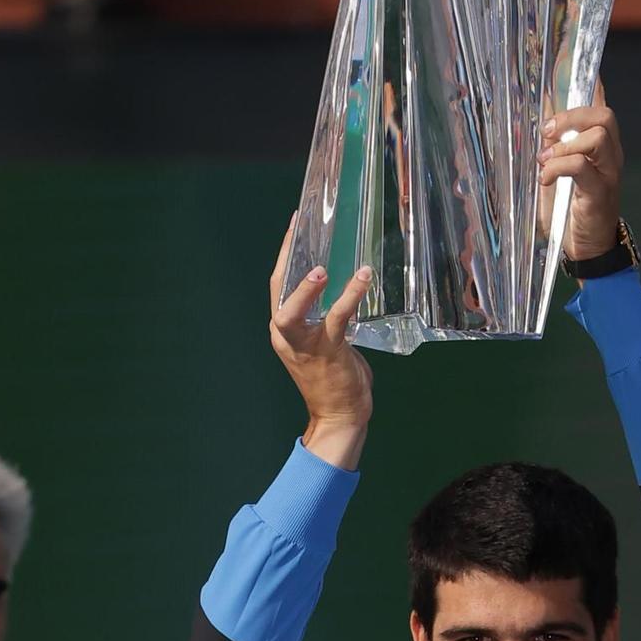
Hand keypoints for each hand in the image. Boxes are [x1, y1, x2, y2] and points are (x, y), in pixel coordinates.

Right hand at [270, 216, 374, 471]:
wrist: (340, 416)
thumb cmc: (334, 379)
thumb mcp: (321, 343)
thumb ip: (322, 317)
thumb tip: (340, 285)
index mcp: (283, 331)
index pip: (278, 285)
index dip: (285, 253)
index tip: (295, 224)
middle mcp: (286, 335)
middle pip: (278, 290)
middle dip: (285, 256)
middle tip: (299, 225)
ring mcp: (304, 345)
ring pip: (293, 310)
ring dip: (306, 288)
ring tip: (322, 268)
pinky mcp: (327, 351)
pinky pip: (336, 318)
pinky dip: (350, 296)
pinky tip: (363, 277)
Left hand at [539, 85, 624, 264]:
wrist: (587, 249)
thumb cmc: (571, 212)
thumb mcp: (558, 173)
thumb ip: (553, 148)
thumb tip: (537, 122)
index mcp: (602, 146)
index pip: (602, 105)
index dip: (592, 83)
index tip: (571, 61)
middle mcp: (611, 156)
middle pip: (604, 115)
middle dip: (572, 116)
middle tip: (547, 132)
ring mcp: (609, 173)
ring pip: (598, 135)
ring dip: (565, 143)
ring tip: (545, 160)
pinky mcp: (599, 193)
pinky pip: (581, 166)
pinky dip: (558, 167)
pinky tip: (545, 178)